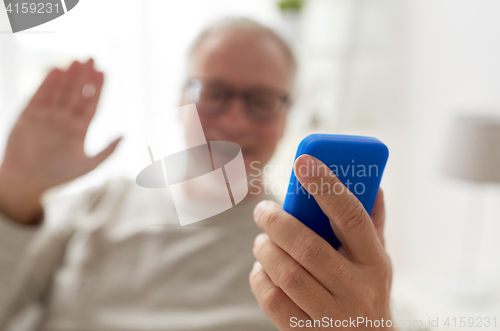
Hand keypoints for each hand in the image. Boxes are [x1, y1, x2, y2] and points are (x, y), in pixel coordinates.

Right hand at [0, 60, 119, 223]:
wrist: (27, 183)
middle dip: (85, 76)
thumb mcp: (90, 165)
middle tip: (93, 58)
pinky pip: (40, 95)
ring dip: (69, 76)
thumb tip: (126, 135)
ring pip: (60, 91)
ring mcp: (46, 116)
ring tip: (77, 61)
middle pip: (77, 93)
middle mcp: (64, 120)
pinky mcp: (28, 116)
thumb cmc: (60, 177)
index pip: (91, 104)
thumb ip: (109, 150)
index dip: (98, 88)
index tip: (104, 72)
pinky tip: (57, 70)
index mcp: (79, 130)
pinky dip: (48, 83)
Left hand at [249, 155, 391, 329]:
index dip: (326, 185)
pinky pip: (274, 302)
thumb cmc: (368, 293)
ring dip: (266, 250)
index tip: (303, 161)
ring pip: (287, 274)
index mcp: (375, 262)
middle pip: (308, 247)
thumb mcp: (378, 261)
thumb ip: (372, 224)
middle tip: (263, 211)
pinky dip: (260, 280)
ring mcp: (333, 316)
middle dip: (277, 222)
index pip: (351, 216)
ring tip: (262, 241)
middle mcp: (357, 289)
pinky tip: (262, 270)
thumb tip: (374, 184)